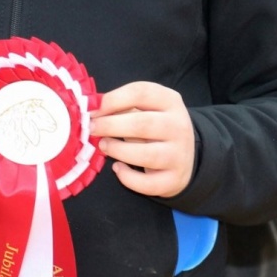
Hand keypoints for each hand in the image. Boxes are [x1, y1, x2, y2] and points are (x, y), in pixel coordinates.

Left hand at [89, 82, 194, 197]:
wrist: (185, 156)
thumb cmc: (155, 127)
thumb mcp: (147, 109)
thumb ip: (123, 106)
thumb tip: (92, 109)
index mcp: (171, 101)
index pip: (141, 93)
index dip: (113, 99)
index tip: (92, 109)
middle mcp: (179, 126)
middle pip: (143, 124)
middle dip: (111, 126)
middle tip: (91, 129)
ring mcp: (179, 154)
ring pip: (146, 155)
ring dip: (118, 150)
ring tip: (104, 145)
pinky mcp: (174, 179)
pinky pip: (147, 183)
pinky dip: (128, 177)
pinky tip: (117, 168)